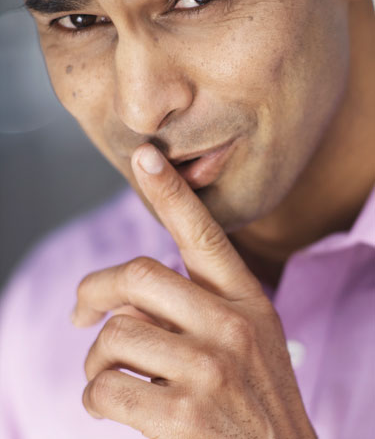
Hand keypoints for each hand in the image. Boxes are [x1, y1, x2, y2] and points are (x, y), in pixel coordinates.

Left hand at [72, 144, 316, 438]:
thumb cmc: (257, 398)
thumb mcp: (251, 338)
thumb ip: (203, 305)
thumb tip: (130, 296)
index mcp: (247, 300)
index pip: (205, 234)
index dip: (172, 193)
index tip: (146, 157)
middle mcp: (230, 325)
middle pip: (138, 277)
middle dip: (95, 291)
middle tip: (81, 311)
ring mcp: (209, 369)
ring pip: (116, 335)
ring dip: (96, 359)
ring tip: (106, 375)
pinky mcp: (184, 415)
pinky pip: (107, 387)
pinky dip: (94, 397)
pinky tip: (108, 404)